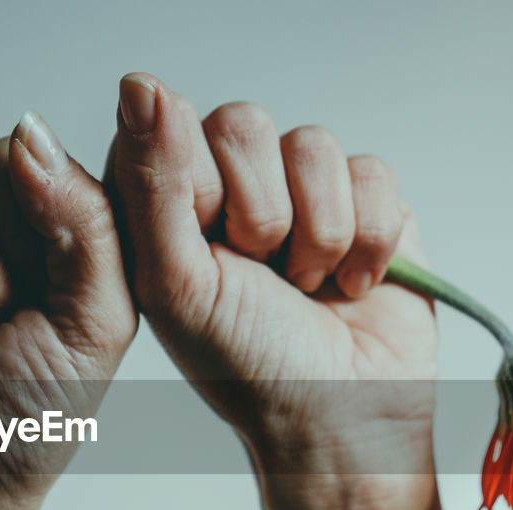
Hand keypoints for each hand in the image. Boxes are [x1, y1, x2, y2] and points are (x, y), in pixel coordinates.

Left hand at [107, 73, 436, 509]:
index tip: (210, 250)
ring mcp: (302, 193)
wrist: (341, 421)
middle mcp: (233, 190)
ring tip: (308, 287)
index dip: (196, 186)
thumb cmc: (248, 369)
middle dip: (261, 213)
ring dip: (318, 234)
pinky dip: (369, 240)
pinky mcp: (367, 203)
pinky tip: (354, 285)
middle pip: (243, 124)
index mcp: (169, 206)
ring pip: (312, 144)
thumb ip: (151, 184)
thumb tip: (140, 86)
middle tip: (262, 273)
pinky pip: (372, 172)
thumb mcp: (177, 285)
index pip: (168, 126)